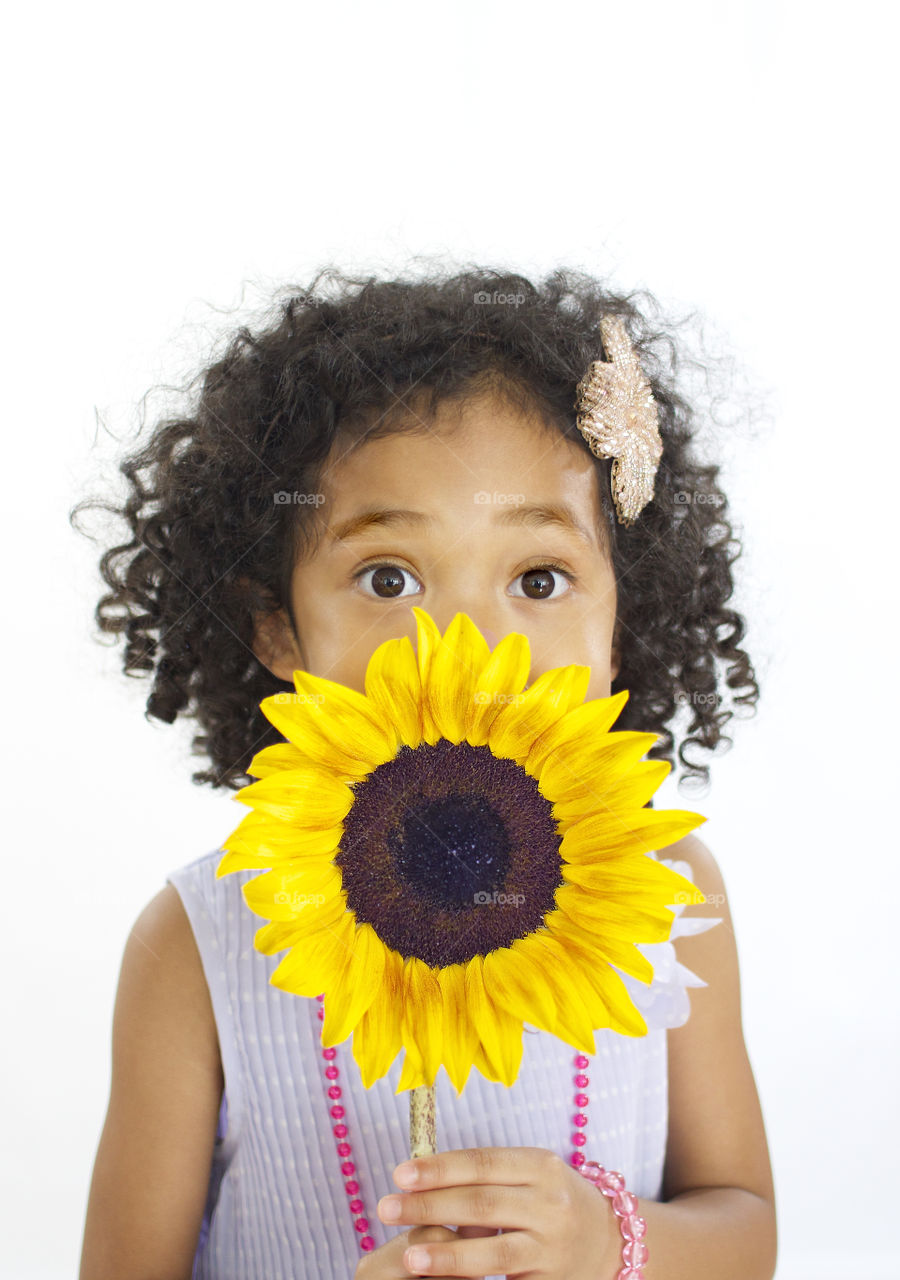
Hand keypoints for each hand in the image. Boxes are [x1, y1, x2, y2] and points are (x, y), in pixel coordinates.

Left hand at [374, 1146, 618, 1277]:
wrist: (610, 1242)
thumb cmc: (552, 1200)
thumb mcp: (531, 1174)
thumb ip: (485, 1176)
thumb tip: (419, 1177)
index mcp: (541, 1165)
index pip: (482, 1163)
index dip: (440, 1168)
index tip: (399, 1174)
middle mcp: (550, 1202)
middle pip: (482, 1203)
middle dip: (430, 1206)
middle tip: (386, 1208)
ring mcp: (552, 1245)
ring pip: (494, 1250)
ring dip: (448, 1254)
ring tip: (410, 1255)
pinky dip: (472, 1279)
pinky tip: (442, 1278)